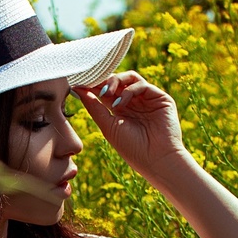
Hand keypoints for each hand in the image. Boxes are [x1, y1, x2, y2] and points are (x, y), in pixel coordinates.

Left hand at [73, 71, 189, 181]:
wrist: (156, 159)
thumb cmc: (132, 148)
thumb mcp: (108, 126)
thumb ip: (94, 106)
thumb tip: (77, 89)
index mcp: (120, 110)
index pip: (105, 91)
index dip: (93, 85)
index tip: (79, 83)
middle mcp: (134, 102)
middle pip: (117, 81)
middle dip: (103, 81)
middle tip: (92, 86)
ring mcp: (147, 99)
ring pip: (129, 78)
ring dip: (115, 81)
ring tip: (106, 94)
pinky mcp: (160, 98)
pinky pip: (142, 84)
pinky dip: (128, 90)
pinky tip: (121, 103)